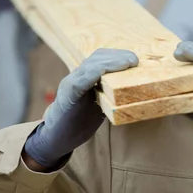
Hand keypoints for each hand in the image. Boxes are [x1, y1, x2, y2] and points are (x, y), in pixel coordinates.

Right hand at [23, 49, 138, 167]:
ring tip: (128, 63)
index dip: (117, 55)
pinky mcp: (68, 95)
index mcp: (84, 77)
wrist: (57, 137)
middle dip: (117, 56)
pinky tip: (107, 71)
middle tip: (134, 60)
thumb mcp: (98, 103)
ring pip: (91, 65)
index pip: (100, 58)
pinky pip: (82, 79)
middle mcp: (76, 76)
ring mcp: (70, 83)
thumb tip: (132, 85)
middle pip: (97, 57)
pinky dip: (96, 72)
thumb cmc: (80, 121)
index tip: (134, 59)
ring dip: (111, 62)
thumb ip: (109, 92)